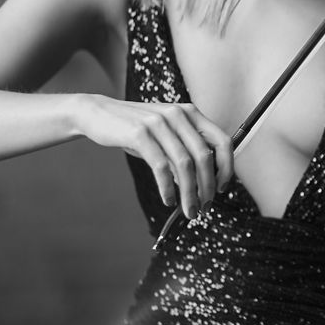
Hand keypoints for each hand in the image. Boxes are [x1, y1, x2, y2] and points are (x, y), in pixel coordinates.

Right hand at [74, 96, 232, 218]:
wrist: (98, 114)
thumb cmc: (135, 129)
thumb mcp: (165, 135)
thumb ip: (184, 153)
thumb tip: (202, 185)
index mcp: (190, 113)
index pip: (223, 141)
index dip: (227, 168)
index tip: (222, 189)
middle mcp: (179, 114)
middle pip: (204, 157)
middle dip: (207, 187)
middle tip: (204, 208)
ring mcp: (160, 122)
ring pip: (184, 165)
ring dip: (189, 193)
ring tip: (188, 210)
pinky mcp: (140, 133)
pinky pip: (161, 167)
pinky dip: (168, 188)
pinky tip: (168, 199)